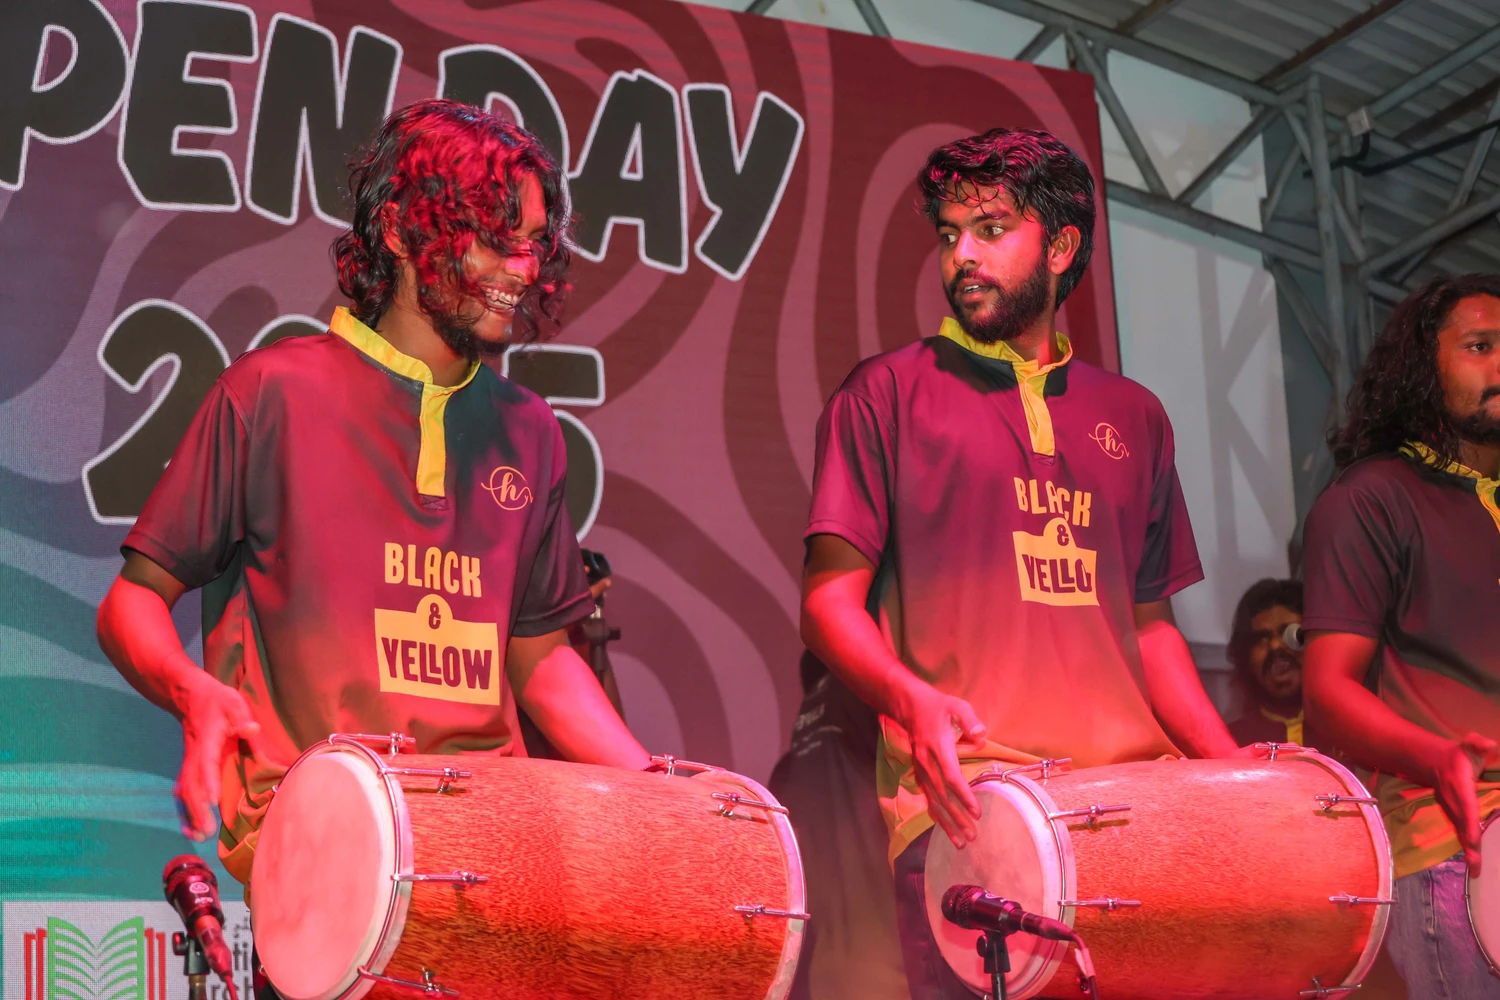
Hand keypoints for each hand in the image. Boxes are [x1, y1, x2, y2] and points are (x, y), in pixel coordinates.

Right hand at [175, 673, 260, 841]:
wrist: (191, 697)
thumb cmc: (218, 702)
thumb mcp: (233, 703)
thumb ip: (242, 718)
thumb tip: (252, 729)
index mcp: (207, 741)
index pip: (206, 763)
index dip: (209, 781)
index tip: (213, 800)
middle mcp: (194, 755)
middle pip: (190, 785)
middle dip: (197, 809)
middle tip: (207, 831)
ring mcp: (189, 762)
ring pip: (184, 792)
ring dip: (189, 814)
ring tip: (199, 836)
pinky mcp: (189, 767)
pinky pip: (183, 791)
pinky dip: (185, 810)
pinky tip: (191, 828)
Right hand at [898, 685, 986, 848]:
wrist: (909, 707)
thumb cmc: (938, 706)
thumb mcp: (956, 705)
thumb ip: (969, 719)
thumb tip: (981, 735)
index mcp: (938, 747)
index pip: (951, 777)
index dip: (963, 796)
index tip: (976, 812)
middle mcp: (927, 762)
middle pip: (943, 795)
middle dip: (957, 817)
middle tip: (972, 836)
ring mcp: (921, 769)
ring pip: (934, 800)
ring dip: (947, 822)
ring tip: (960, 841)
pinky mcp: (919, 772)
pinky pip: (927, 796)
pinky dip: (936, 813)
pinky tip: (944, 827)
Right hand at [1421, 733, 1497, 874]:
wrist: (1433, 763)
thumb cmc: (1456, 756)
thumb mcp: (1468, 747)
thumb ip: (1477, 744)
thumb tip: (1488, 743)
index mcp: (1461, 791)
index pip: (1466, 809)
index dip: (1469, 824)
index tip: (1473, 839)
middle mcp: (1456, 806)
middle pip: (1463, 829)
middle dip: (1469, 848)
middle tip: (1477, 869)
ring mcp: (1453, 813)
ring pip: (1461, 835)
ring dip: (1469, 853)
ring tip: (1477, 871)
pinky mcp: (1454, 818)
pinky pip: (1461, 834)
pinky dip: (1468, 848)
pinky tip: (1474, 863)